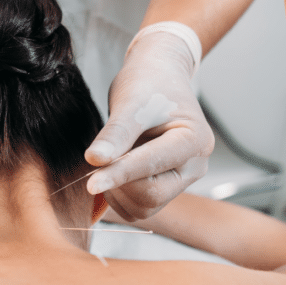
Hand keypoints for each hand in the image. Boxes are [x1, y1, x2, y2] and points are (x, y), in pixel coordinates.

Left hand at [84, 30, 213, 220]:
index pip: (152, 166)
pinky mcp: (168, 186)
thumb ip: (115, 134)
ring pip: (145, 206)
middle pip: (152, 195)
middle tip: (101, 158)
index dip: (118, 174)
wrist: (157, 76)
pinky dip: (121, 196)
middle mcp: (195, 165)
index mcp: (194, 140)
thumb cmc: (148, 84)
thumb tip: (95, 161)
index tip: (90, 183)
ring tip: (112, 157)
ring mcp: (183, 179)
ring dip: (118, 190)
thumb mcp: (129, 103)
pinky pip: (141, 207)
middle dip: (119, 182)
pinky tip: (114, 170)